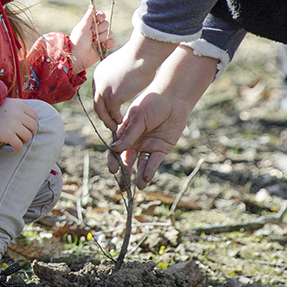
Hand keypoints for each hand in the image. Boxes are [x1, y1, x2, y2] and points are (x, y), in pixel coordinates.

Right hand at [0, 98, 37, 150]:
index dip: (32, 123)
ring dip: (24, 140)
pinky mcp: (7, 134)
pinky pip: (19, 144)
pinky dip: (18, 147)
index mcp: (20, 104)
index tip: (27, 127)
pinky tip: (14, 146)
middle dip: (30, 132)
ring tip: (18, 140)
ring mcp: (13, 124)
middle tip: (23, 135)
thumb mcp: (8, 102)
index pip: (35, 116)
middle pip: (33, 127)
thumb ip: (19, 106)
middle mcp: (18, 113)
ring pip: (28, 137)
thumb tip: (30, 116)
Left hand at [70, 6, 114, 72]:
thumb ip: (88, 17)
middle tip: (92, 34)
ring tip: (94, 42)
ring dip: (102, 37)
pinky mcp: (105, 46)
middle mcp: (97, 30)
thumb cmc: (78, 41)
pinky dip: (109, 43)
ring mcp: (102, 38)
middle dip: (100, 29)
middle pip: (106, 24)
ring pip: (110, 33)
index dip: (101, 16)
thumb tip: (91, 6)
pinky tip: (102, 46)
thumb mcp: (82, 27)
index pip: (101, 15)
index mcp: (91, 24)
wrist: (78, 57)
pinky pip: (113, 41)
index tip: (98, 19)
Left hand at [91, 32, 174, 133]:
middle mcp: (98, 81)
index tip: (109, 110)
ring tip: (115, 127)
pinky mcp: (112, 97)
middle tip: (110, 123)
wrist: (142, 53)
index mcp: (100, 72)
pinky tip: (121, 122)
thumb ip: (120, 75)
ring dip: (108, 120)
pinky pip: (112, 113)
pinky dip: (116, 119)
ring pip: (102, 110)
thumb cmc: (139, 56)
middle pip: (97, 103)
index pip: (98, 92)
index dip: (103, 103)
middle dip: (103, 114)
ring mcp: (104, 90)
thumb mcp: (124, 66)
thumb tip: (125, 79)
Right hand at [109, 46, 214, 186]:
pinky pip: (154, 162)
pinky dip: (150, 170)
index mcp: (125, 132)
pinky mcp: (161, 149)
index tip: (112, 169)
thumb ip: (128, 135)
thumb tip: (114, 149)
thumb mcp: (138, 118)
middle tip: (122, 187)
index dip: (113, 159)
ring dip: (138, 176)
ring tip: (138, 186)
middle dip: (124, 174)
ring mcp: (148, 145)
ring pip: (141, 164)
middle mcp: (136, 141)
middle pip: (127, 160)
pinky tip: (147, 178)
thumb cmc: (152, 103)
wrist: (173, 98)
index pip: (116, 149)